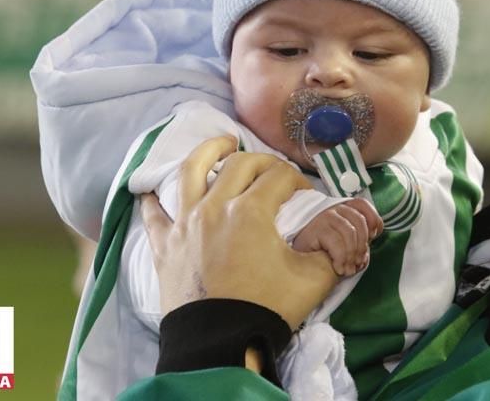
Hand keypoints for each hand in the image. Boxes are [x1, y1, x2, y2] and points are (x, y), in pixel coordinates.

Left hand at [140, 136, 337, 329]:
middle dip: (263, 161)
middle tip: (274, 173)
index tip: (305, 195)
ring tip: (221, 144)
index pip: (279, 177)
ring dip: (209, 152)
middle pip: (240, 164)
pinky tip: (152, 191)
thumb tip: (336, 234)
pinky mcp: (164, 244)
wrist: (220, 345)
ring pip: (191, 170)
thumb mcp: (313, 279)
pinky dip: (152, 199)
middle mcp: (214, 207)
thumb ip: (330, 250)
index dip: (298, 180)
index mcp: (251, 211)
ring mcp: (184, 223)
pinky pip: (153, 213)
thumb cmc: (267, 309)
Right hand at [292, 198, 383, 276]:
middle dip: (362, 245)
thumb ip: (356, 242)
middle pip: (360, 221)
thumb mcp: (341, 242)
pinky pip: (337, 243)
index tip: (373, 237)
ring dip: (352, 255)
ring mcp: (324, 216)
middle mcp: (333, 208)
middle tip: (357, 262)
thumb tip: (365, 255)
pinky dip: (341, 259)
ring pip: (350, 232)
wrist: (293, 255)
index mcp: (342, 207)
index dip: (373, 220)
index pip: (363, 205)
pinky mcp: (316, 228)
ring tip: (348, 268)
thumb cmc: (319, 249)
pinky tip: (338, 268)